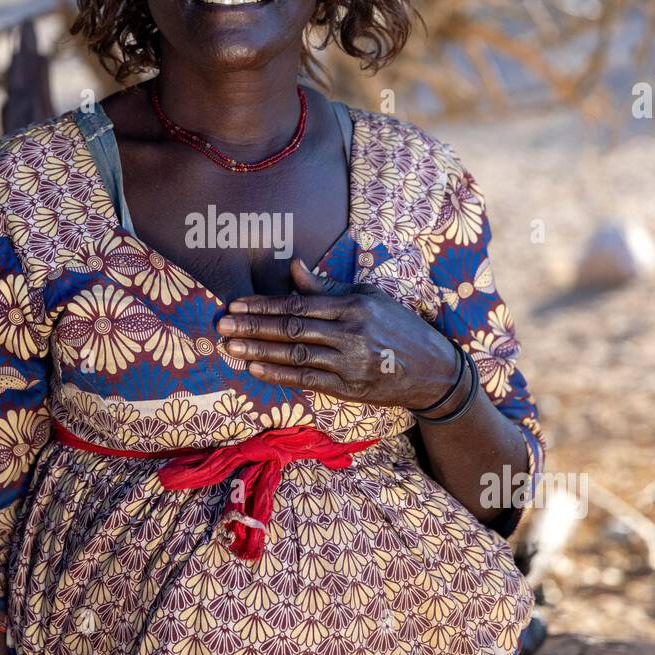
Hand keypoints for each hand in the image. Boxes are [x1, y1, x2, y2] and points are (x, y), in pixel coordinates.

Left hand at [216, 256, 460, 409]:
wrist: (432, 370)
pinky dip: (279, 375)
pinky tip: (255, 369)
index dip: (264, 305)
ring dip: (259, 352)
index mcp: (353, 306)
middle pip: (292, 328)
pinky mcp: (349, 388)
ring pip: (295, 355)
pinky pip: (307, 380)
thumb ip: (326, 286)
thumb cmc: (398, 327)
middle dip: (253, 327)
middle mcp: (350, 333)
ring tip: (230, 348)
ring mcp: (349, 362)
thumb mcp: (368, 297)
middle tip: (222, 326)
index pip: (299, 304)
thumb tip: (292, 266)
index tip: (236, 305)